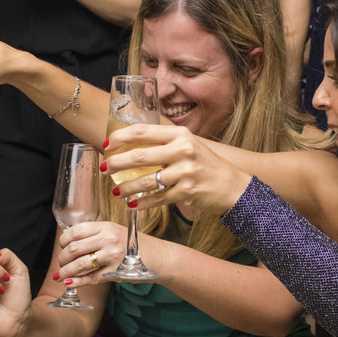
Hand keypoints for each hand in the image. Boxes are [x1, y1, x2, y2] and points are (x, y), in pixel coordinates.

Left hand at [52, 221, 127, 287]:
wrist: (158, 256)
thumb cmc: (134, 245)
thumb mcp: (115, 232)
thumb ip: (95, 235)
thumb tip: (68, 245)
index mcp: (106, 226)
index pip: (76, 232)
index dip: (64, 241)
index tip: (63, 247)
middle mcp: (108, 239)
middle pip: (74, 249)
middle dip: (62, 259)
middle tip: (61, 264)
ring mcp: (112, 256)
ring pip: (80, 264)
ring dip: (66, 272)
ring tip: (61, 276)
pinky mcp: (115, 272)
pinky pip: (91, 278)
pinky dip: (77, 282)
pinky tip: (69, 283)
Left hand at [103, 124, 252, 215]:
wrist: (232, 185)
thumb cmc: (205, 164)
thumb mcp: (188, 145)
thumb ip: (163, 144)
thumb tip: (129, 147)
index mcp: (179, 134)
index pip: (142, 131)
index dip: (120, 138)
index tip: (106, 145)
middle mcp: (182, 150)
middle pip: (139, 156)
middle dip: (116, 163)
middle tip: (105, 169)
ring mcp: (185, 172)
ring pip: (146, 181)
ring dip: (126, 188)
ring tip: (116, 192)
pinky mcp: (187, 192)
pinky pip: (158, 198)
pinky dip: (142, 203)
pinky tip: (132, 205)